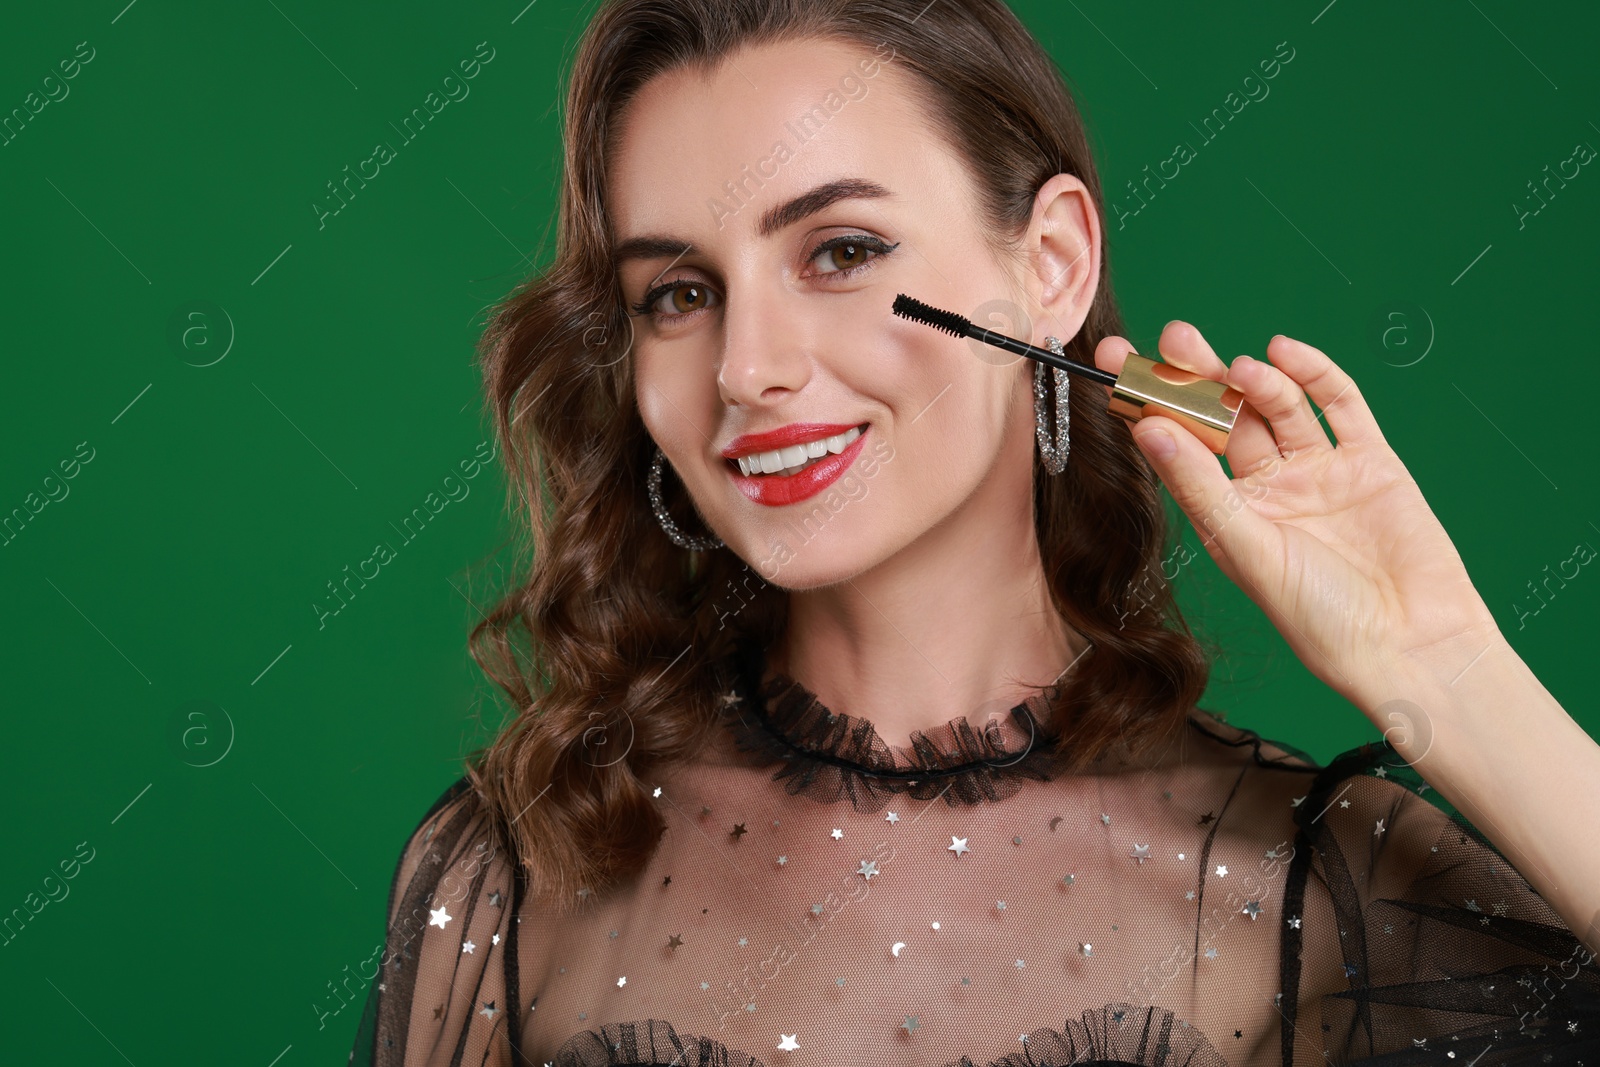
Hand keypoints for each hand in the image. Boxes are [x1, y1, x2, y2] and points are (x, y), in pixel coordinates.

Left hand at [1093, 321, 1503, 714]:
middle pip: (1225, 416)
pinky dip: (1315, 374)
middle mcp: (1269, 488)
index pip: (1179, 446)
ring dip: (1255, 378)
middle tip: (1172, 339)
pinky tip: (1285, 352)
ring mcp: (1320, 471)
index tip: (1117, 365)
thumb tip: (1146, 428)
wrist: (1410, 642)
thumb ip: (1200, 486)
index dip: (1151, 404)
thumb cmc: (1320, 616)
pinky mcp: (1371, 461)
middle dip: (1198, 376)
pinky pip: (1340, 405)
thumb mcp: (1246, 548)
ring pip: (1278, 406)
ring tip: (1239, 366)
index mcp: (1228, 514)